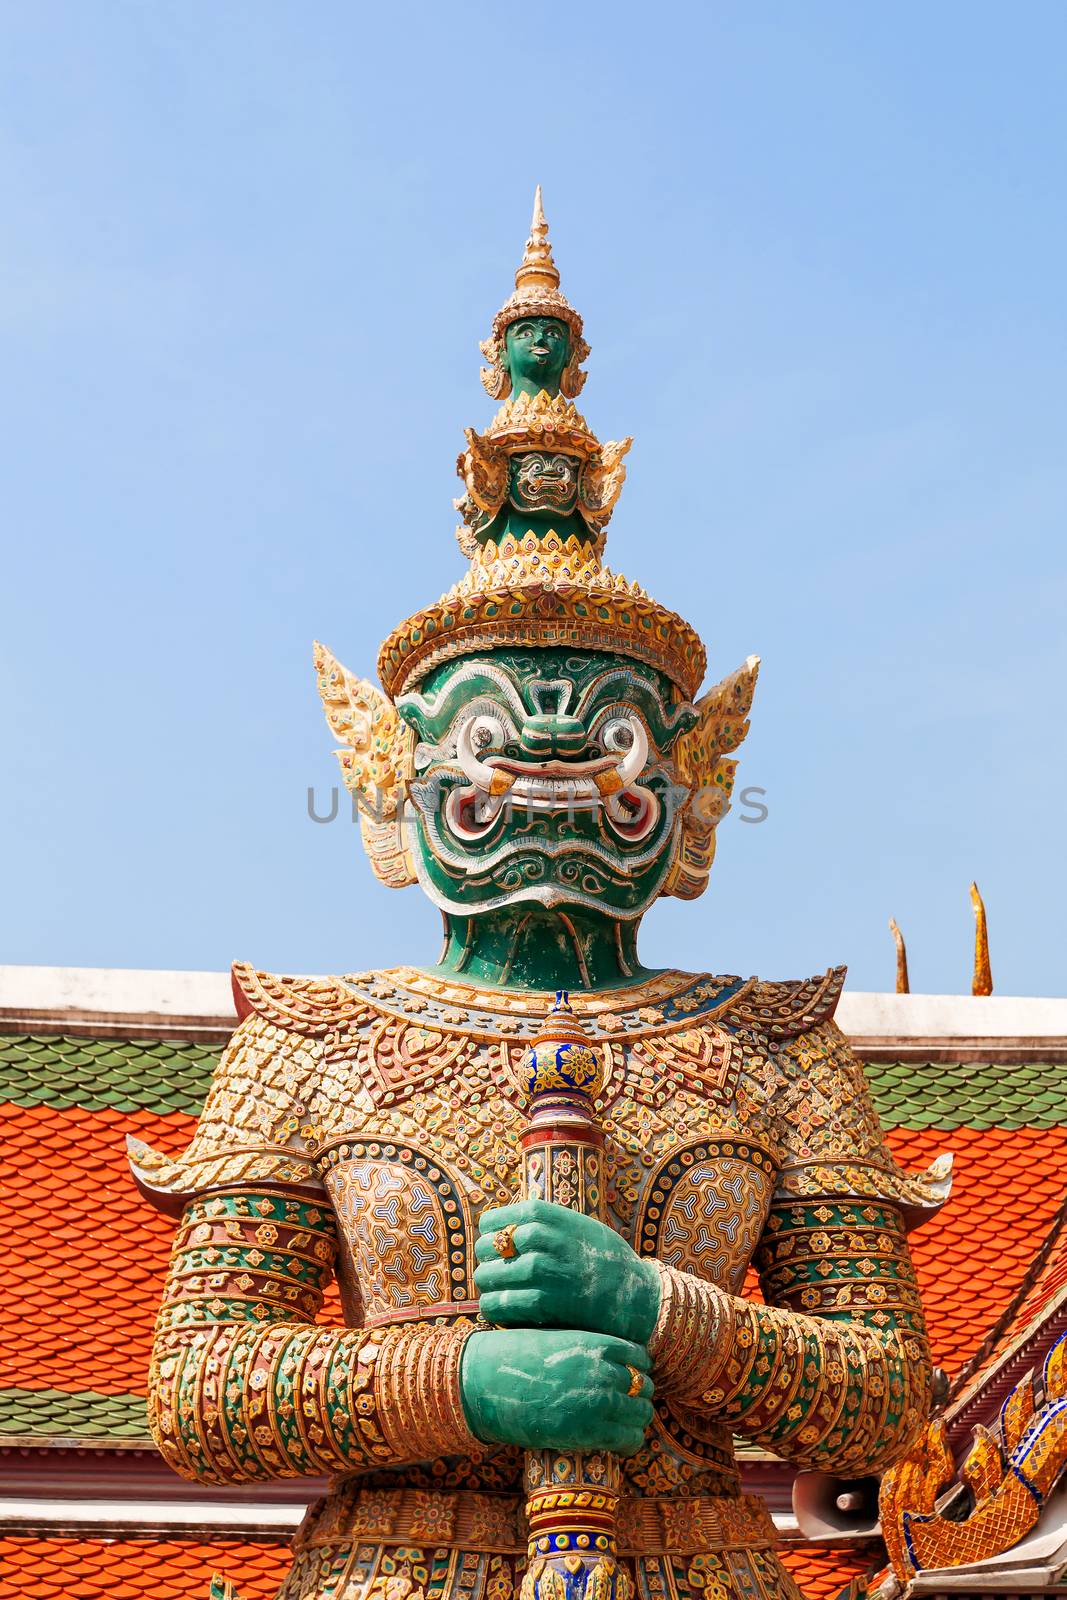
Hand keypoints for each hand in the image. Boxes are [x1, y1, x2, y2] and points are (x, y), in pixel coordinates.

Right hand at [460, 1328, 652, 1454]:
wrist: (487, 1380)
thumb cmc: (515, 1358)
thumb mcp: (557, 1339)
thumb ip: (586, 1350)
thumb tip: (605, 1365)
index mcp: (596, 1342)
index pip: (640, 1357)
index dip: (636, 1371)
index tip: (626, 1381)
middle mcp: (605, 1369)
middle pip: (644, 1386)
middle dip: (637, 1398)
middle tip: (623, 1408)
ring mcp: (600, 1400)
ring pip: (642, 1415)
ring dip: (634, 1422)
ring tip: (619, 1427)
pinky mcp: (590, 1431)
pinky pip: (629, 1440)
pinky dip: (627, 1444)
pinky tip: (616, 1444)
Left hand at [474, 1199, 660, 1344]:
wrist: (633, 1293)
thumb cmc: (603, 1258)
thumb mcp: (576, 1225)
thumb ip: (544, 1224)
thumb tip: (506, 1228)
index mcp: (548, 1216)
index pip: (495, 1220)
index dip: (489, 1233)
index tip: (495, 1242)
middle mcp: (542, 1239)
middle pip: (488, 1247)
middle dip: (486, 1260)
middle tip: (494, 1269)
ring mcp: (542, 1271)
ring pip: (489, 1276)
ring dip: (488, 1285)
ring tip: (497, 1289)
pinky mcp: (544, 1302)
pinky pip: (500, 1305)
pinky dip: (495, 1307)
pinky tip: (502, 1308)